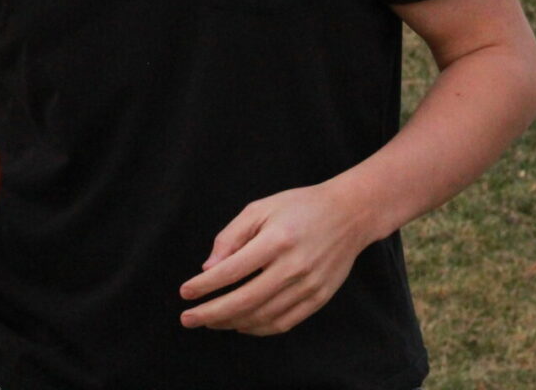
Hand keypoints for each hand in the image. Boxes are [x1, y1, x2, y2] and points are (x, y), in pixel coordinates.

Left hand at [180, 184, 372, 335]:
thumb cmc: (300, 207)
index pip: (231, 271)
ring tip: (210, 321)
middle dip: (210, 313)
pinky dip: (257, 328)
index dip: (204, 286)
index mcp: (277, 239)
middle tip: (187, 318)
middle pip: (244, 301)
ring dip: (230, 323)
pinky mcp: (319, 298)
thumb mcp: (261, 208)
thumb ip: (232, 236)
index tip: (184, 292)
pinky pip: (282, 323)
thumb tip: (208, 269)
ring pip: (261, 317)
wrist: (350, 214)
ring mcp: (309, 285)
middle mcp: (294, 265)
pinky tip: (240, 324)